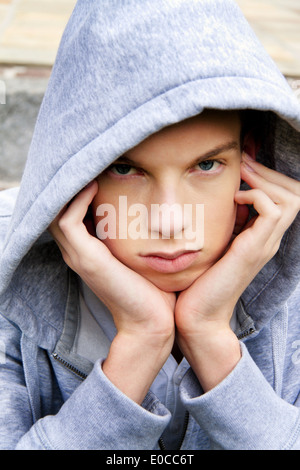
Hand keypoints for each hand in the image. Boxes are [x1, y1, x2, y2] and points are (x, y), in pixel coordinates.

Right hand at [48, 181, 175, 402]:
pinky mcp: (86, 258)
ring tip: (90, 166)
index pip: (71, 212)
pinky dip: (78, 199)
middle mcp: (78, 251)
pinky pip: (69, 219)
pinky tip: (95, 184)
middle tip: (90, 162)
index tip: (98, 168)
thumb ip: (137, 234)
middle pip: (59, 208)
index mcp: (89, 250)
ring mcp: (79, 255)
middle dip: (72, 184)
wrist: (154, 321)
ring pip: (58, 210)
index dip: (79, 189)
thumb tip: (153, 211)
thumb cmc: (154, 289)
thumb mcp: (142, 255)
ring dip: (72, 187)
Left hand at [175, 154, 299, 389]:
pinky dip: (256, 197)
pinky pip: (271, 211)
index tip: (244, 164)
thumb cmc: (199, 281)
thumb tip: (217, 196)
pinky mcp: (252, 250)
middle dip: (270, 172)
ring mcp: (264, 245)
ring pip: (290, 199)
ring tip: (241, 176)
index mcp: (262, 237)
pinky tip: (234, 199)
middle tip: (245, 162)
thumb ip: (222, 223)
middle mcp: (269, 240)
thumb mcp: (214, 244)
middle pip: (295, 193)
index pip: (286, 196)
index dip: (270, 176)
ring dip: (265, 180)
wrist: (198, 317)